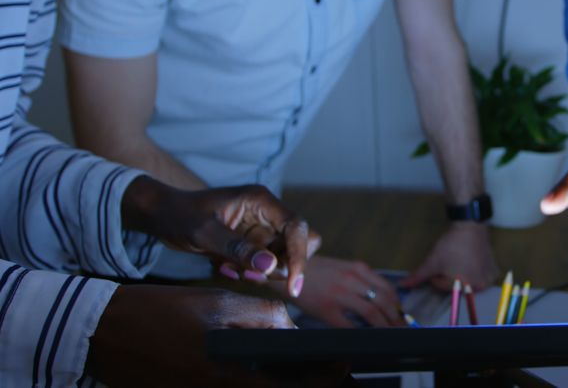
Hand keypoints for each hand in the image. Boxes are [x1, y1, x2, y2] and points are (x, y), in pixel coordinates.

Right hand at [87, 284, 346, 386]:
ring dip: (283, 382)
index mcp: (229, 378)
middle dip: (308, 384)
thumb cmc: (163, 313)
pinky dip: (256, 381)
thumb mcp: (220, 304)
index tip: (345, 366)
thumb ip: (264, 317)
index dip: (326, 379)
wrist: (105, 332)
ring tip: (304, 369)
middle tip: (333, 371)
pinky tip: (268, 369)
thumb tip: (295, 331)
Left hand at [122, 176, 318, 296]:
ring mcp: (261, 228)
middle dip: (281, 266)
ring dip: (262, 272)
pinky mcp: (253, 242)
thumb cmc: (179, 215)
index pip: (296, 228)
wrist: (161, 215)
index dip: (299, 257)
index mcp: (261, 201)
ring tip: (230, 271)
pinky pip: (265, 263)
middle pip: (298, 243)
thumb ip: (237, 249)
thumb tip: (270, 267)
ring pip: (283, 257)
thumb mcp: (203, 232)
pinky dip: (249, 272)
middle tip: (251, 277)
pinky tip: (223, 268)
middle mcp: (267, 213)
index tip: (294, 285)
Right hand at [285, 254, 403, 327]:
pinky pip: (349, 325)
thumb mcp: (343, 268)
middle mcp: (352, 279)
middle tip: (401, 329)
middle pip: (384, 301)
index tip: (402, 315)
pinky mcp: (327, 309)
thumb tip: (382, 298)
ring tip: (390, 335)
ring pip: (371, 313)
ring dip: (384, 326)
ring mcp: (339, 294)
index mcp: (358, 268)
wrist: (287, 270)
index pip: (387, 287)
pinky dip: (361, 334)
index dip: (398, 304)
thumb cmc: (317, 272)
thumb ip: (361, 279)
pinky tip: (366, 339)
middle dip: (396, 318)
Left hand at [400, 221, 499, 290]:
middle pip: (456, 287)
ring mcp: (489, 280)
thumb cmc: (451, 245)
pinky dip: (476, 272)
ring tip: (461, 259)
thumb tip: (402, 286)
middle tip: (451, 260)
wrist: (470, 226)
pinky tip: (473, 260)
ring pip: (469, 283)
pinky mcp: (494, 271)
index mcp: (464, 288)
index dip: (437, 274)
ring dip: (463, 275)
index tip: (441, 262)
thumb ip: (418, 276)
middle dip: (450, 277)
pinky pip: (482, 278)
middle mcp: (479, 287)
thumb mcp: (432, 261)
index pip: (442, 287)